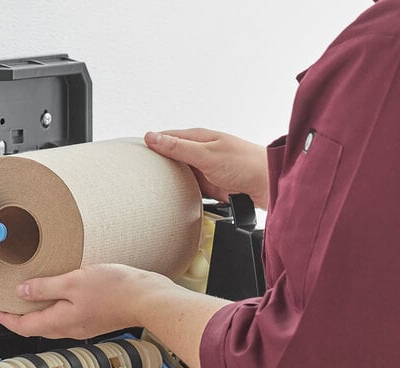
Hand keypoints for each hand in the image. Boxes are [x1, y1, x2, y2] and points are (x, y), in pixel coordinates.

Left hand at [0, 264, 169, 338]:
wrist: (147, 299)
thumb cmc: (116, 291)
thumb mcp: (73, 282)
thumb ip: (45, 287)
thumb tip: (22, 291)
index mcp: (60, 321)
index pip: (23, 326)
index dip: (4, 319)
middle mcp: (70, 328)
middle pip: (35, 326)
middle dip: (17, 316)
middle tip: (6, 303)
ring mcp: (83, 325)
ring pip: (50, 322)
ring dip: (36, 312)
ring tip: (28, 296)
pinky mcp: (94, 319)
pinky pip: (66, 316)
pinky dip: (54, 307)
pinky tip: (58, 293)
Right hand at [145, 128, 269, 209]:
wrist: (268, 185)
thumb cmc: (244, 163)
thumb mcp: (205, 154)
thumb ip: (178, 147)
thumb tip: (151, 136)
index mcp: (198, 138)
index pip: (166, 137)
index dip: (149, 144)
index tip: (132, 153)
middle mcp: (200, 152)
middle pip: (170, 158)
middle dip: (156, 165)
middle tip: (137, 174)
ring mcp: (204, 170)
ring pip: (178, 175)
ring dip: (169, 181)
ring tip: (149, 189)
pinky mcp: (210, 187)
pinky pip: (188, 189)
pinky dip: (180, 193)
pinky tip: (172, 199)